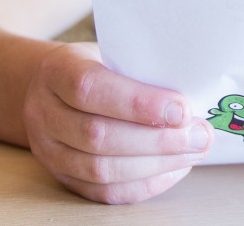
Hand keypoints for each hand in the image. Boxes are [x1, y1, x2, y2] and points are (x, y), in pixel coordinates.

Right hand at [23, 41, 212, 202]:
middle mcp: (44, 112)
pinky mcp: (62, 178)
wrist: (54, 86)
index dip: (137, 103)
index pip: (90, 88)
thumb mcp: (114, 50)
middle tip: (199, 135)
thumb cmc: (98, 65)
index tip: (182, 110)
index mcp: (57, 71)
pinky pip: (104, 193)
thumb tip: (195, 89)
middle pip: (98, 136)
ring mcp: (48, 150)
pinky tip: (174, 168)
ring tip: (193, 152)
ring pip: (101, 170)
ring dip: (156, 165)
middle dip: (157, 141)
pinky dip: (145, 184)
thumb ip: (143, 68)